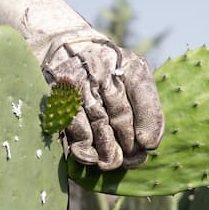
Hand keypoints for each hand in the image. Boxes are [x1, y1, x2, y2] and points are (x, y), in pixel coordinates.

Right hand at [0, 0, 164, 169]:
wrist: (63, 45)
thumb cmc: (105, 67)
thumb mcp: (130, 72)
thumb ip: (144, 101)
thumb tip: (149, 143)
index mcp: (127, 64)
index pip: (142, 92)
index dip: (148, 121)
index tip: (149, 144)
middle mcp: (104, 69)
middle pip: (121, 115)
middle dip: (129, 145)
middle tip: (132, 160)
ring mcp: (80, 82)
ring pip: (99, 124)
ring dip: (108, 151)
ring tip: (112, 163)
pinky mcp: (60, 96)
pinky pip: (76, 127)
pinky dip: (85, 148)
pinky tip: (91, 158)